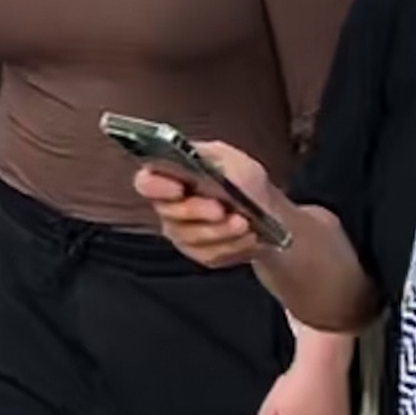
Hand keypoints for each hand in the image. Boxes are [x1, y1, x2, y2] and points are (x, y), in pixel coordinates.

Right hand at [137, 138, 286, 272]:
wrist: (268, 212)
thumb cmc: (246, 181)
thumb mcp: (234, 160)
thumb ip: (212, 161)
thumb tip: (194, 165)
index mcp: (171, 175)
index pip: (146, 182)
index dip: (157, 187)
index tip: (178, 189)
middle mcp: (169, 206)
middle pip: (168, 213)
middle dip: (196, 211)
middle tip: (220, 209)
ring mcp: (183, 233)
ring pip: (190, 238)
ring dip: (220, 231)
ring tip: (244, 223)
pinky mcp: (200, 253)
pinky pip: (209, 254)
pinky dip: (232, 246)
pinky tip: (248, 237)